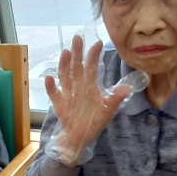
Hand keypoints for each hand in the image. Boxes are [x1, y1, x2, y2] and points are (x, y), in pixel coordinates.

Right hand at [45, 35, 129, 164]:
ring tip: (65, 52)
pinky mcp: (59, 104)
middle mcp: (78, 87)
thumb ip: (115, 99)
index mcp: (90, 87)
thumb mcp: (108, 111)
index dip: (94, 56)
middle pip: (76, 67)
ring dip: (64, 65)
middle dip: (77, 53)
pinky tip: (49, 78)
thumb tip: (127, 88)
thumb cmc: (94, 122)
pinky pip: (54, 94)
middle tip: (77, 38)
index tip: (98, 43)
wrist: (80, 137)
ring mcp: (67, 94)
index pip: (92, 68)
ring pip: (65, 77)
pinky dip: (51, 87)